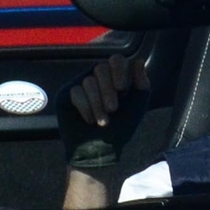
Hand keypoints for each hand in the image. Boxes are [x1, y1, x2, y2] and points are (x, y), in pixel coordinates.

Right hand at [61, 53, 150, 168]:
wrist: (101, 149)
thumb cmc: (121, 128)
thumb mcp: (137, 107)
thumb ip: (142, 84)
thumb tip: (139, 61)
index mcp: (116, 76)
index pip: (116, 60)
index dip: (119, 70)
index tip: (122, 88)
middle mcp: (98, 77)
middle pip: (101, 68)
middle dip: (108, 90)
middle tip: (113, 109)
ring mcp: (81, 84)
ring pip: (88, 81)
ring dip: (98, 103)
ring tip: (103, 122)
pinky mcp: (67, 94)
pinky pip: (76, 92)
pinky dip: (85, 107)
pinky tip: (90, 120)